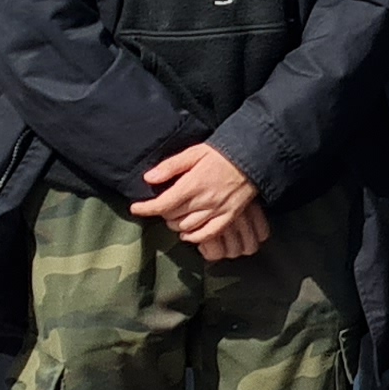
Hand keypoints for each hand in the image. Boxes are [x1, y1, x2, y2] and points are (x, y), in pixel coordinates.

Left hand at [134, 143, 263, 259]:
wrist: (253, 158)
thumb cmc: (222, 154)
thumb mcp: (194, 153)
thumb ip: (170, 166)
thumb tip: (149, 178)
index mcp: (192, 184)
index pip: (162, 204)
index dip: (145, 208)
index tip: (135, 208)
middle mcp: (203, 200)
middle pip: (172, 216)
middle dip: (163, 212)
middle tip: (163, 205)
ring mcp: (217, 210)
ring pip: (187, 227)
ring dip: (176, 224)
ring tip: (175, 215)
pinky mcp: (229, 216)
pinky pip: (208, 234)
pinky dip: (195, 236)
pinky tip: (188, 233)